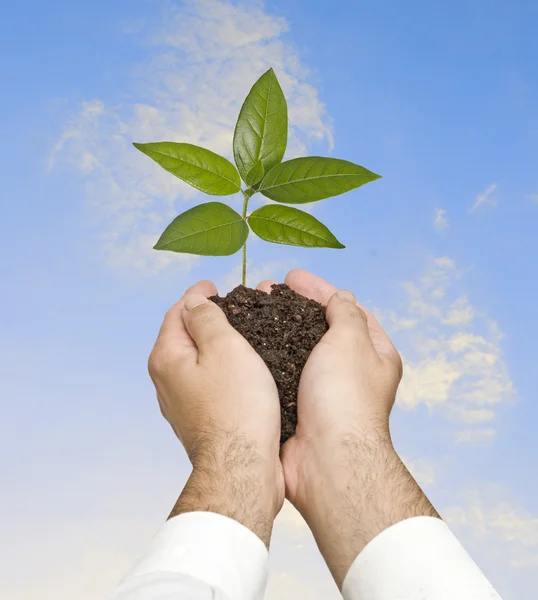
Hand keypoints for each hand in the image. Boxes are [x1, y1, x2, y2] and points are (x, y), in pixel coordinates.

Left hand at [148, 280, 284, 545]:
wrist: (242, 466)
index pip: (177, 313)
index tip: (214, 285)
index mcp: (167, 357)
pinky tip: (240, 369)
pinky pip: (207, 382)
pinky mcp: (200, 419)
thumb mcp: (224, 347)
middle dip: (205, 318)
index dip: (196, 295)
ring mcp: (181, 402)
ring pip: (196, 361)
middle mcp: (166, 380)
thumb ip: (206, 318)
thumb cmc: (237, 405)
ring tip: (240, 333)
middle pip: (183, 336)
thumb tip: (193, 302)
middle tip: (232, 306)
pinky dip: (220, 367)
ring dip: (214, 344)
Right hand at [257, 270, 436, 584]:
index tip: (291, 276)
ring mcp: (323, 390)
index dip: (319, 289)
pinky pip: (280, 372)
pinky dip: (266, 356)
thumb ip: (345, 314)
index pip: (346, 309)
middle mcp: (350, 371)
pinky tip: (246, 346)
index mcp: (374, 353)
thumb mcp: (351, 342)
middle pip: (319, 328)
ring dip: (275, 329)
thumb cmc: (345, 398)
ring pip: (295, 349)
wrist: (327, 460)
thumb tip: (342, 297)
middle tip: (264, 291)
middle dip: (292, 306)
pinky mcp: (298, 405)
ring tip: (249, 312)